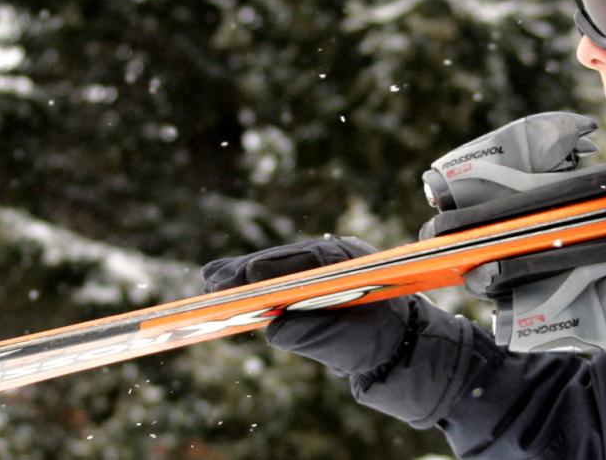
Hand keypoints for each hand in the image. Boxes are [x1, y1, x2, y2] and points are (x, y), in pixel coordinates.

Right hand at [201, 236, 420, 378]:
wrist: (394, 346)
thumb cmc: (377, 341)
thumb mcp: (351, 343)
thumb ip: (316, 336)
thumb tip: (273, 330)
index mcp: (350, 262)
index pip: (310, 259)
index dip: (276, 266)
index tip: (248, 275)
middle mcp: (331, 260)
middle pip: (284, 260)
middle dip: (248, 270)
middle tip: (215, 280)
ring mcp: (316, 270)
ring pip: (275, 267)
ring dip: (243, 275)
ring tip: (211, 282)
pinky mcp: (304, 286)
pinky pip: (273, 280)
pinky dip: (249, 284)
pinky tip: (221, 285)